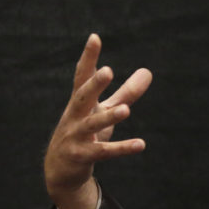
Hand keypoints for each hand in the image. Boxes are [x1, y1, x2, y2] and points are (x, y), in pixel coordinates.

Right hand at [44, 33, 151, 208]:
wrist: (59, 170)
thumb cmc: (84, 133)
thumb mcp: (103, 110)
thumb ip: (126, 92)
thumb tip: (148, 71)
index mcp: (80, 101)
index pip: (82, 75)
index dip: (88, 57)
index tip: (95, 37)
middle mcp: (75, 116)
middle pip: (82, 96)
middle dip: (94, 84)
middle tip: (107, 71)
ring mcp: (76, 137)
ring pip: (92, 125)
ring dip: (108, 117)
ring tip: (126, 110)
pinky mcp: (82, 156)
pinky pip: (103, 152)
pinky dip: (122, 148)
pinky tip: (140, 144)